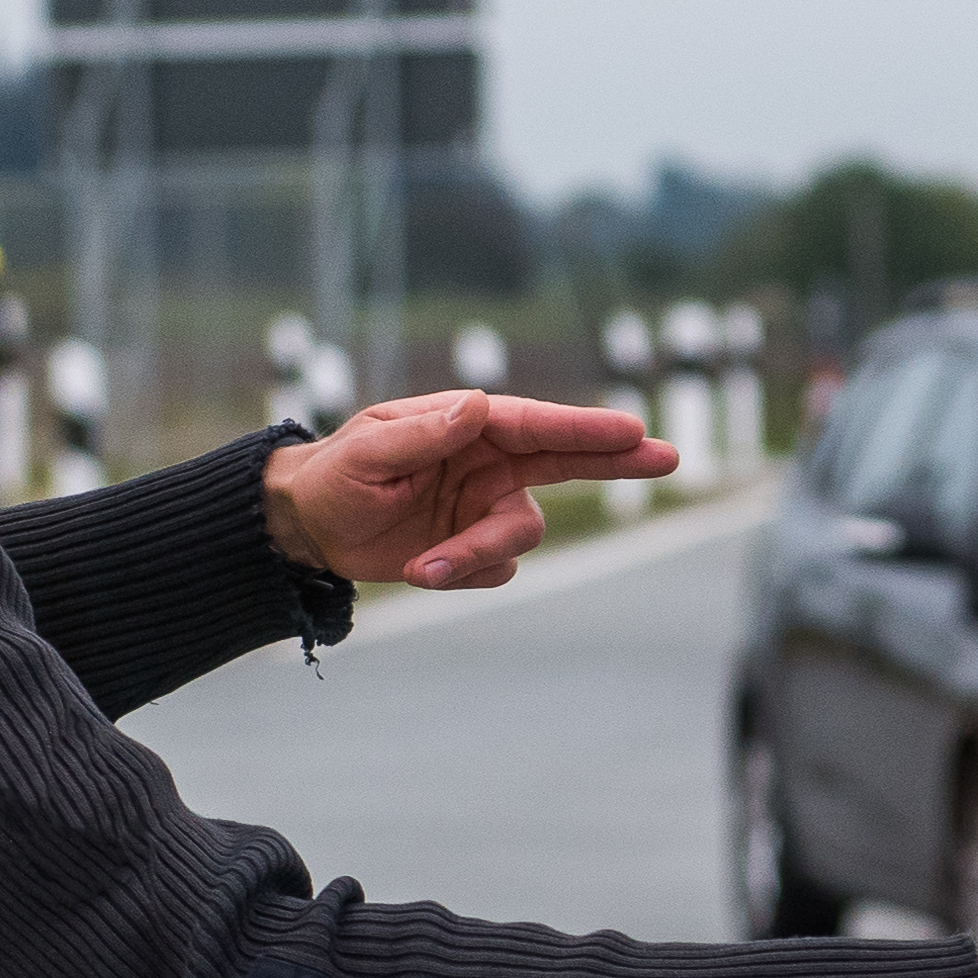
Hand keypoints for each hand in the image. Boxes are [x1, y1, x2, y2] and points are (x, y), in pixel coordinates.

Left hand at [262, 391, 680, 591]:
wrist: (310, 527)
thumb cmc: (335, 474)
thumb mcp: (369, 451)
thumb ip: (425, 432)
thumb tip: (479, 404)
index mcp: (467, 426)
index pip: (536, 424)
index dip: (586, 428)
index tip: (632, 429)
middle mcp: (488, 463)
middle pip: (569, 460)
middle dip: (616, 459)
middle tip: (667, 456)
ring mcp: (487, 507)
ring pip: (521, 535)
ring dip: (478, 554)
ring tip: (424, 568)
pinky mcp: (477, 550)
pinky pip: (496, 570)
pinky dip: (462, 573)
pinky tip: (420, 567)